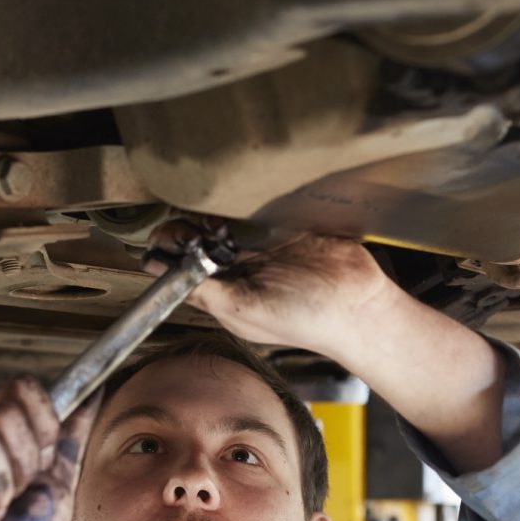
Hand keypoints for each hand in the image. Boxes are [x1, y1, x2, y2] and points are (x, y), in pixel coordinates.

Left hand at [146, 219, 394, 355]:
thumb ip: (204, 292)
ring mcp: (258, 243)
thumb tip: (163, 274)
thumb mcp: (244, 311)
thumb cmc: (304, 320)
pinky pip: (250, 205)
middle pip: (193, 237)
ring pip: (217, 217)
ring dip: (208, 213)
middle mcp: (236, 266)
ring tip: (215, 220)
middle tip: (192, 230)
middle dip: (184, 229)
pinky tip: (238, 203)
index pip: (180, 268)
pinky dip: (239, 200)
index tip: (166, 245)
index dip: (166, 253)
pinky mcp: (280, 223)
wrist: (356, 303)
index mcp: (222, 292)